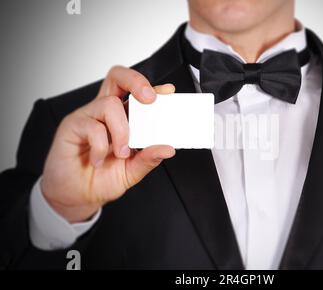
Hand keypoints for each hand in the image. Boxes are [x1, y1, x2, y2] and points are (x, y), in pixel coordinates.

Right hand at [41, 66, 175, 222]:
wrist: (76, 197)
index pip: (135, 92)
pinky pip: (92, 126)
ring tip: (122, 153)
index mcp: (121, 118)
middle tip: (150, 100)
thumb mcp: (132, 171)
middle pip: (117, 77)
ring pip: (109, 104)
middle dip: (137, 82)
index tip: (168, 92)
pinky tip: (99, 160)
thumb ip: (149, 158)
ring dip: (122, 130)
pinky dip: (101, 146)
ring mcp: (87, 117)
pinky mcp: (71, 127)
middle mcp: (104, 113)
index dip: (152, 87)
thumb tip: (168, 148)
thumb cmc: (101, 179)